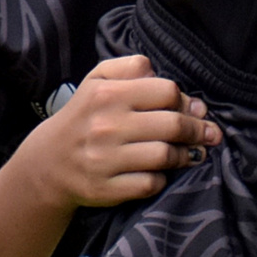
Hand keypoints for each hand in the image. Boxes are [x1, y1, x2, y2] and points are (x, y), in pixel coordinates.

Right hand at [30, 54, 219, 209]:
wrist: (47, 164)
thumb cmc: (82, 116)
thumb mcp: (97, 80)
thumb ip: (128, 67)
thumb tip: (159, 72)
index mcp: (107, 95)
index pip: (166, 91)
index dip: (186, 101)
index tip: (196, 109)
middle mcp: (106, 126)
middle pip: (172, 125)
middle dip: (198, 130)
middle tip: (210, 134)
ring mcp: (105, 160)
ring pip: (165, 156)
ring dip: (186, 155)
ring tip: (194, 153)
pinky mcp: (106, 189)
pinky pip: (150, 184)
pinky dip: (163, 179)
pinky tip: (164, 172)